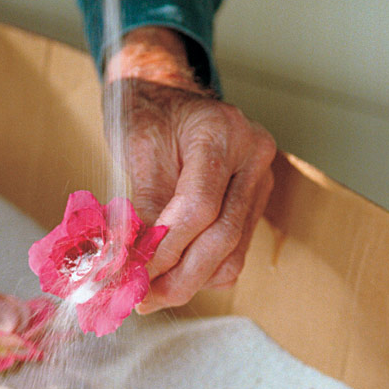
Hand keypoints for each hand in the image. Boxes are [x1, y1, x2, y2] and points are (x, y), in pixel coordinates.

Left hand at [104, 27, 275, 312]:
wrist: (164, 89)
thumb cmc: (146, 110)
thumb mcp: (137, 147)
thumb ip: (142, 202)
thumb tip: (132, 260)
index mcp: (222, 133)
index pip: (199, 206)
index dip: (164, 248)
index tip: (131, 273)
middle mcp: (252, 157)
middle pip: (223, 237)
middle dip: (179, 277)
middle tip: (140, 298)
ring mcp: (258, 180)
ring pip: (234, 252)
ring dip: (191, 281)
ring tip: (149, 292)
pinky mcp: (251, 199)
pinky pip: (234, 248)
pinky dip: (202, 269)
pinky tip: (170, 274)